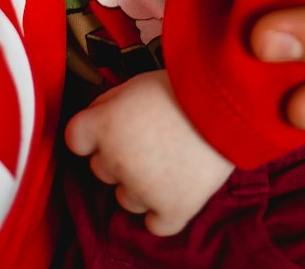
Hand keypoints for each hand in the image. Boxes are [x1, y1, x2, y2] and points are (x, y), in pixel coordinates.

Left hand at [65, 71, 233, 236]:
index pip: (75, 138)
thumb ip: (112, 102)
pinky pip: (154, 224)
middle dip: (118, 154)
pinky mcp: (172, 210)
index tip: (108, 126)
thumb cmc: (183, 85)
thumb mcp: (138, 81)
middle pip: (100, 168)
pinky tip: (171, 192)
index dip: (92, 131)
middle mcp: (117, 161)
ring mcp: (143, 190)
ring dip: (139, 184)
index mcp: (105, 126)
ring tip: (168, 159)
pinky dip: (160, 212)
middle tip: (149, 137)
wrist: (228, 100)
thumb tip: (99, 116)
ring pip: (124, 197)